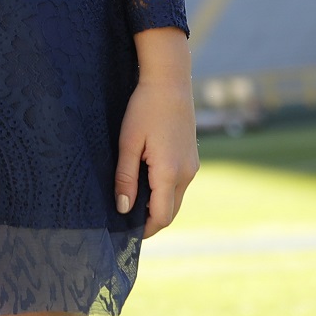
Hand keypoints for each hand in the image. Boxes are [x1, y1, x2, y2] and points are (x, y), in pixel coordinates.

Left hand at [115, 28, 197, 237]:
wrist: (170, 82)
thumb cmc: (144, 109)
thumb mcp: (128, 143)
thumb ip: (125, 177)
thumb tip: (123, 208)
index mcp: (170, 172)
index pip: (161, 216)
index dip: (144, 229)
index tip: (126, 233)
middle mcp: (186, 174)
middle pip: (171, 212)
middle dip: (151, 221)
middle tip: (126, 221)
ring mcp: (192, 166)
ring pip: (176, 198)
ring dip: (158, 205)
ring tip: (132, 202)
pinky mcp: (192, 158)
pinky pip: (179, 184)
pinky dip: (164, 192)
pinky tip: (145, 182)